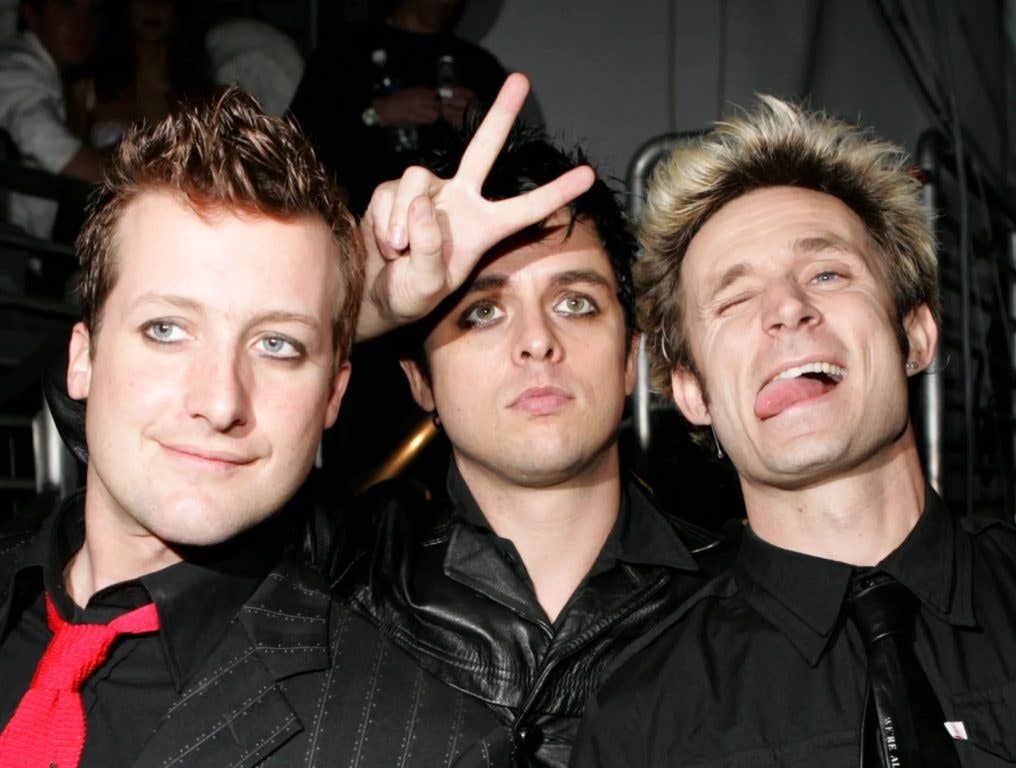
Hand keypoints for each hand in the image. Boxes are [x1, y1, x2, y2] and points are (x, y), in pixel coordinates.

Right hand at [356, 73, 594, 340]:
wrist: (373, 295)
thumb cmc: (408, 296)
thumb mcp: (426, 286)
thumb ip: (429, 249)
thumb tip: (425, 206)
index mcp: (483, 229)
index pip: (525, 208)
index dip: (556, 192)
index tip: (588, 175)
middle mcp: (460, 203)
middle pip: (483, 149)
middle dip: (501, 114)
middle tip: (521, 79)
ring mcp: (428, 194)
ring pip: (417, 179)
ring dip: (403, 219)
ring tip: (398, 251)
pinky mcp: (396, 192)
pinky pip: (390, 193)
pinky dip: (385, 222)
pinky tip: (386, 246)